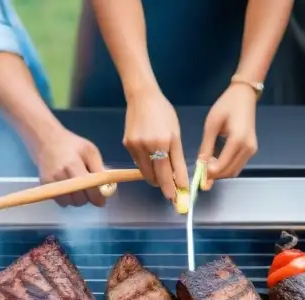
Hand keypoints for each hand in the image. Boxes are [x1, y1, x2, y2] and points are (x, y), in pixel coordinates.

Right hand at [32, 127, 107, 206]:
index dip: (98, 198)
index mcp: (74, 165)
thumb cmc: (72, 144)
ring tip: (78, 187)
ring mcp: (51, 182)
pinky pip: (61, 202)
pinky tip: (69, 188)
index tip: (102, 199)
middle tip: (89, 189)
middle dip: (88, 198)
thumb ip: (100, 169)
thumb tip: (108, 188)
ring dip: (78, 199)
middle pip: (80, 200)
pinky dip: (68, 199)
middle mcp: (61, 176)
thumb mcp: (90, 151)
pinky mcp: (45, 186)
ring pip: (71, 203)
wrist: (46, 139)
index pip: (90, 190)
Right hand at [123, 87, 188, 201]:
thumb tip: (179, 180)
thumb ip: (177, 158)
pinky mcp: (126, 145)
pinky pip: (138, 163)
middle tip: (171, 193)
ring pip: (145, 172)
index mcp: (162, 142)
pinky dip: (146, 166)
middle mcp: (146, 146)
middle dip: (164, 186)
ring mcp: (134, 146)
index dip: (173, 186)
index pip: (168, 172)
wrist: (142, 97)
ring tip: (163, 178)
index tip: (177, 198)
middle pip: (155, 176)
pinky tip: (152, 161)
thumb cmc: (163, 114)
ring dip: (155, 178)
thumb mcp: (175, 135)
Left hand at [199, 84, 258, 190]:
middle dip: (215, 176)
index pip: (222, 165)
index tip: (199, 176)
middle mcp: (247, 148)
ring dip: (221, 173)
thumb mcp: (212, 124)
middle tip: (201, 176)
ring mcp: (251, 150)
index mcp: (237, 140)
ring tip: (207, 169)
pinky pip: (238, 165)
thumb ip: (206, 146)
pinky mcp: (251, 149)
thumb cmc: (226, 105)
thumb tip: (201, 164)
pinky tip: (216, 163)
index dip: (209, 174)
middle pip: (229, 172)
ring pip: (234, 171)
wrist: (244, 96)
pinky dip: (227, 168)